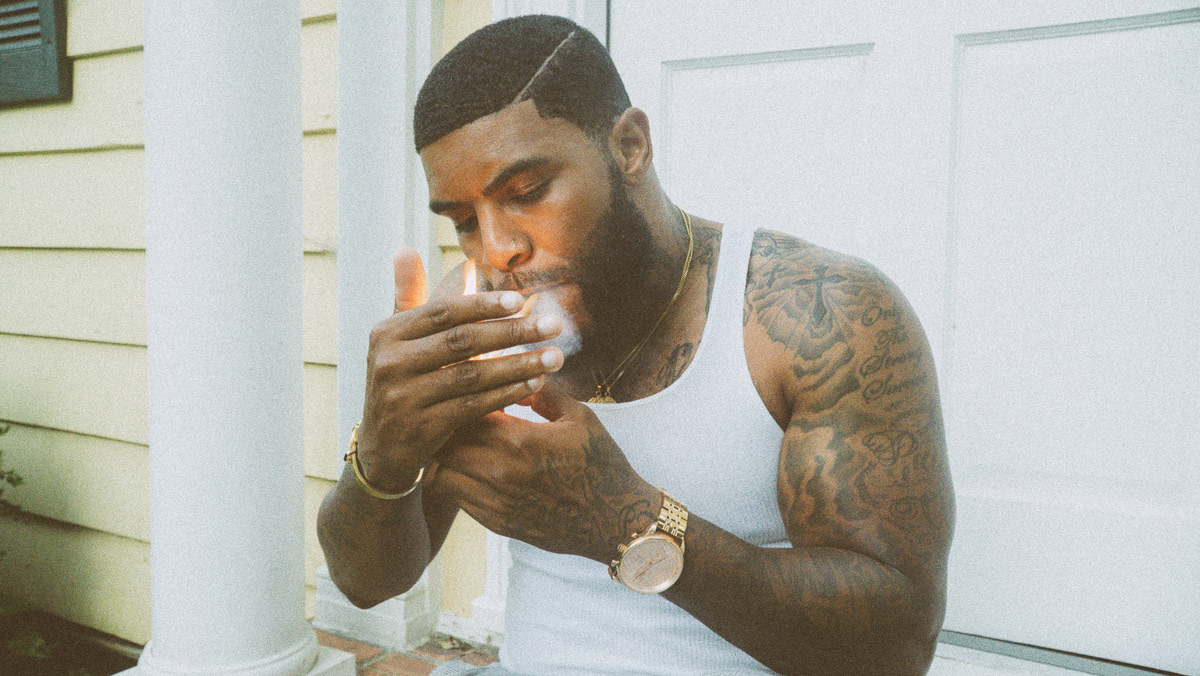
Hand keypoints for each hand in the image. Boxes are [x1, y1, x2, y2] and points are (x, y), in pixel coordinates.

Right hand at [357, 248, 564, 492]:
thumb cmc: (401, 383)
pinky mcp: (421, 428)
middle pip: (462, 341)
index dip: (482, 304)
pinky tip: (536, 384)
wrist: (382, 449)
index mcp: (385, 333)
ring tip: (555, 356)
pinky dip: (508, 393)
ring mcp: (403, 397)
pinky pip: (474, 406)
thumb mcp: (396, 340)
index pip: (442, 312)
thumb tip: (406, 247)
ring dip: (520, 364)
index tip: (520, 299)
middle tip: (552, 324)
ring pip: (472, 375)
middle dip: (513, 331)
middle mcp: (389, 362)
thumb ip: (409, 296)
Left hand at [432, 380, 659, 562]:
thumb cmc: (601, 464)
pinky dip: (456, 480)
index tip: (464, 388)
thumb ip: (543, 392)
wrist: (615, 521)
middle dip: (445, 425)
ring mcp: (495, 501)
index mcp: (521, 440)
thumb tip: (517, 373)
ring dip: (444, 456)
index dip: (460, 397)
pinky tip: (470, 467)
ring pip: (441, 473)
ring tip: (456, 442)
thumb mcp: (579, 418)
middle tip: (452, 413)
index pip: (465, 410)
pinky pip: (456, 497)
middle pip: (444, 442)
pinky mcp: (495, 523)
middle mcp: (501, 472)